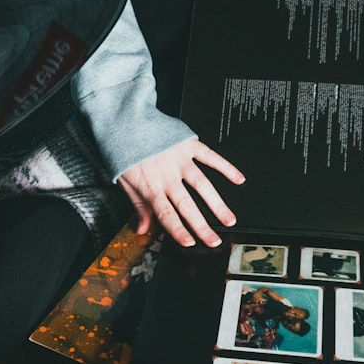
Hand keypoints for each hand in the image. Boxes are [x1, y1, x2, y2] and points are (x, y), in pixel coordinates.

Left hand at [117, 139, 244, 247]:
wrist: (126, 121)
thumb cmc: (125, 152)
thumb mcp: (125, 182)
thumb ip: (138, 206)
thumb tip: (142, 229)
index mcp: (150, 186)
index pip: (165, 213)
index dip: (178, 229)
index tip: (190, 242)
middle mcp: (167, 175)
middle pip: (186, 204)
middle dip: (201, 225)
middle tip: (215, 240)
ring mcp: (180, 159)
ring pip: (201, 184)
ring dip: (216, 203)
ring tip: (229, 219)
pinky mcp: (188, 145)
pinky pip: (209, 157)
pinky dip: (225, 167)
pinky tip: (238, 179)